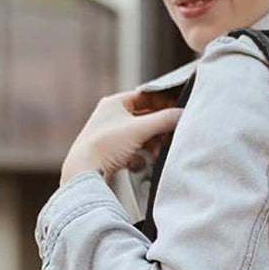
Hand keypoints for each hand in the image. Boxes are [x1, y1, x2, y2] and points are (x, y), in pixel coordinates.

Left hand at [60, 88, 183, 185]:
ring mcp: (109, 136)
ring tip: (154, 156)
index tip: (177, 112)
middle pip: (145, 119)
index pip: (146, 97)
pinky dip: (137, 159)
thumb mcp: (141, 129)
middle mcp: (110, 116)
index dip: (163, 104)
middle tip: (168, 139)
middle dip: (158, 131)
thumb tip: (184, 114)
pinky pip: (131, 152)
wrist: (84, 172)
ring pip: (140, 137)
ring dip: (151, 146)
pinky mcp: (109, 154)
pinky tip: (136, 165)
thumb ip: (166, 120)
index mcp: (115, 103)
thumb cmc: (107, 145)